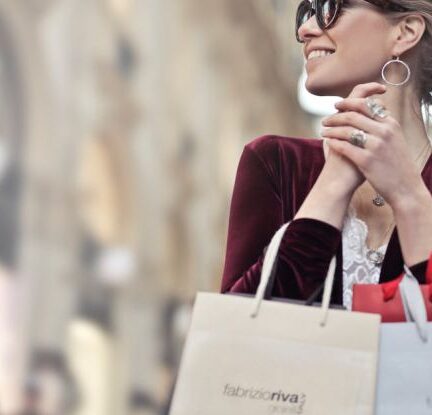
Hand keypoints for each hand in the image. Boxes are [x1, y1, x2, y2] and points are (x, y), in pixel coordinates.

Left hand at [321, 82, 425, 209]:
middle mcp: (384, 131)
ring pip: (347, 130)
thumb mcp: (396, 139)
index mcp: (390, 124)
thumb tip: (367, 113)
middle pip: (353, 115)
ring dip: (331, 130)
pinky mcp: (367, 160)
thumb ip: (382, 125)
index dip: (348, 102)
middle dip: (335, 116)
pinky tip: (328, 143)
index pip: (366, 104)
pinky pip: (344, 147)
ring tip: (323, 132)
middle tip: (325, 120)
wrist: (405, 187)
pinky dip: (333, 143)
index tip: (337, 105)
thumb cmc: (397, 164)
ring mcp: (375, 146)